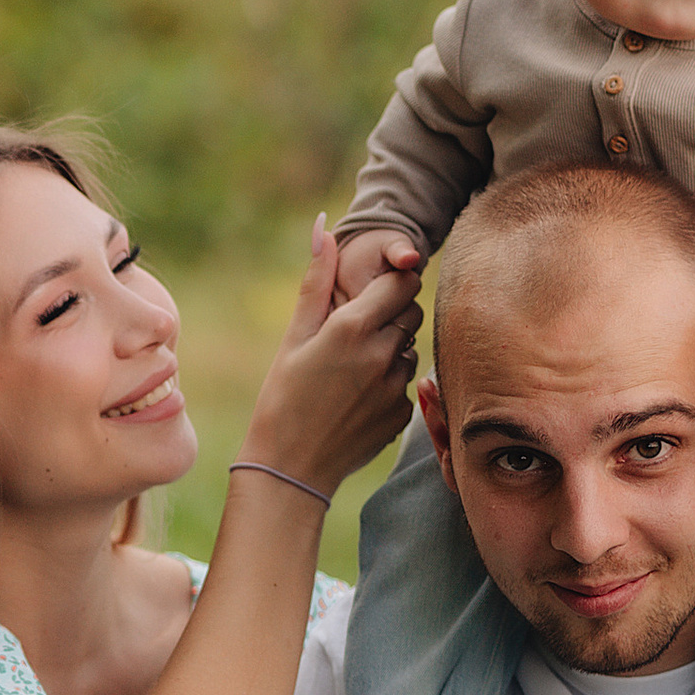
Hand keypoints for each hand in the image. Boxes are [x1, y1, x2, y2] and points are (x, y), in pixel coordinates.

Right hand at [241, 219, 420, 497]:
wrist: (290, 467)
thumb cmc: (282, 397)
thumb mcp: (293, 336)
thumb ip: (316, 280)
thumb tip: (324, 227)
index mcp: (353, 327)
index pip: (402, 281)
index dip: (392, 280)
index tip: (376, 288)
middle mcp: (382, 354)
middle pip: (412, 311)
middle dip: (393, 311)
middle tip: (361, 326)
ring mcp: (396, 387)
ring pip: (410, 347)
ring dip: (392, 347)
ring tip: (354, 366)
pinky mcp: (402, 413)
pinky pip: (406, 383)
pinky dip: (389, 382)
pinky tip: (358, 396)